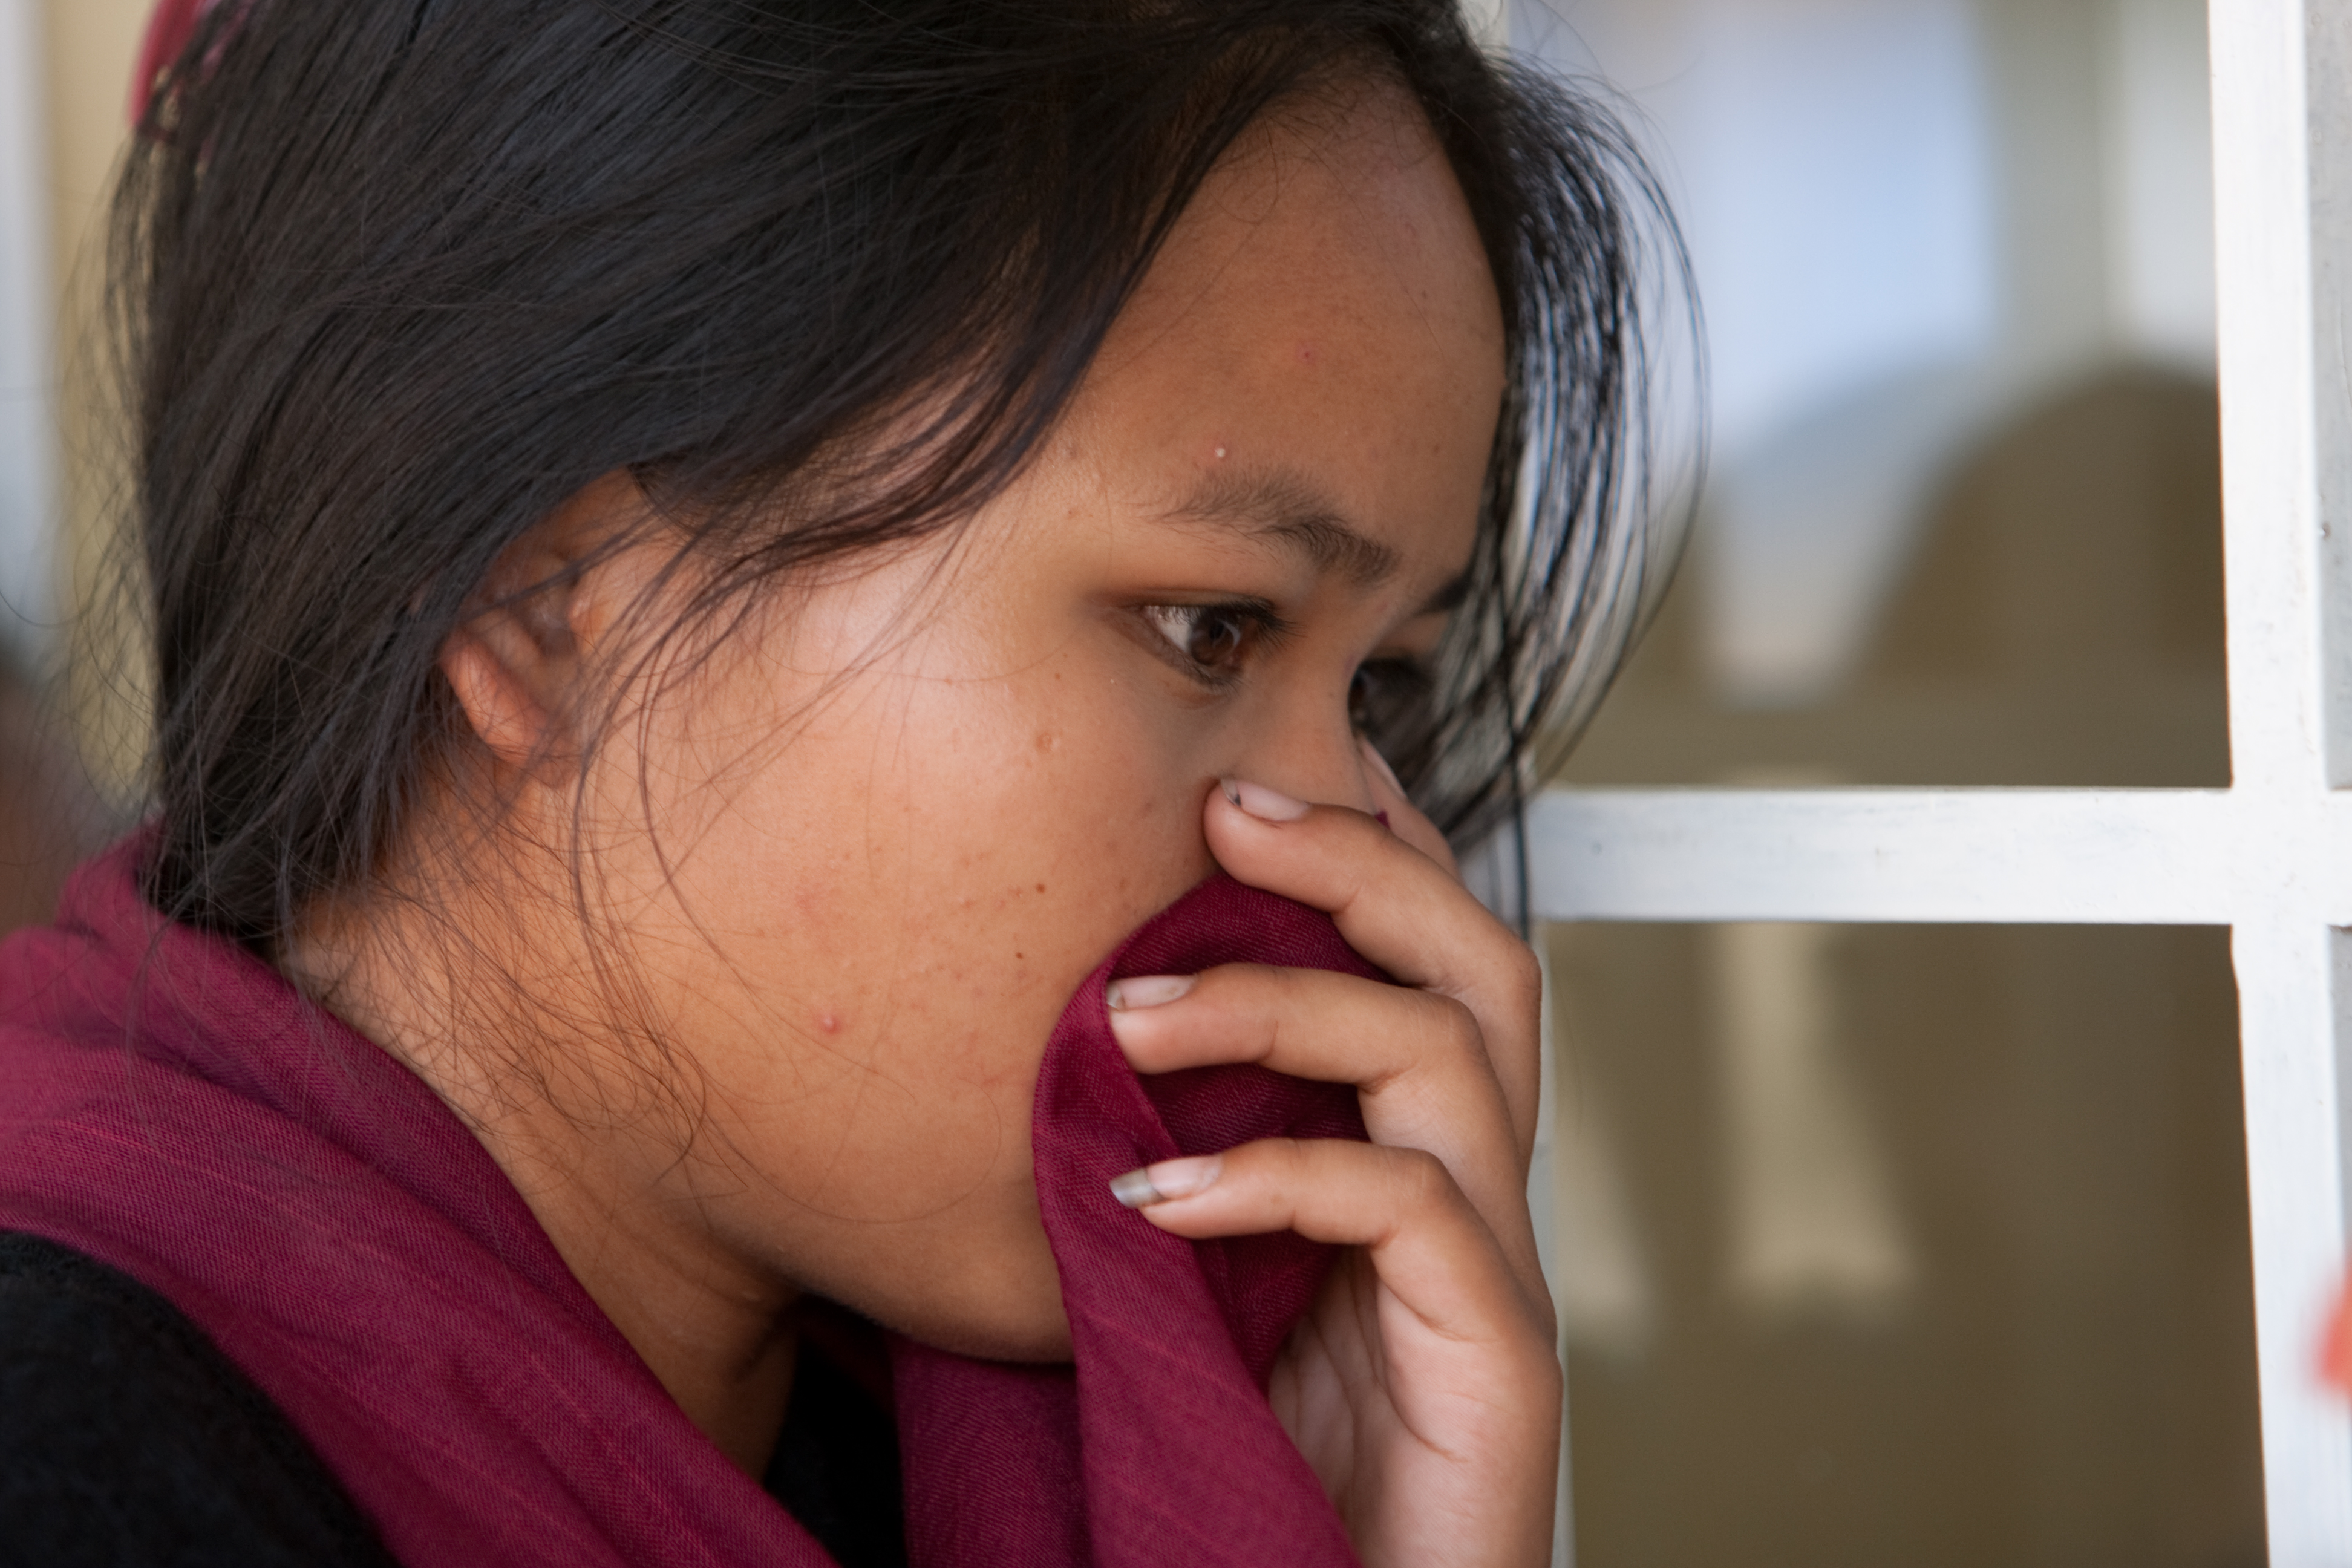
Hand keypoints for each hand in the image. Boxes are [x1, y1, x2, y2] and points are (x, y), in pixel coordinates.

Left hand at [1106, 745, 1559, 1567]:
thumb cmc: (1251, 1465)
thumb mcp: (1198, 1280)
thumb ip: (1178, 1164)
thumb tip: (1063, 1038)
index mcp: (1409, 1159)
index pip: (1421, 956)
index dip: (1360, 843)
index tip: (1241, 780)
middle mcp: (1474, 1192)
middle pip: (1474, 960)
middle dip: (1357, 859)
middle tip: (1221, 809)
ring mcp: (1496, 1272)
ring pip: (1449, 1052)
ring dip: (1282, 1003)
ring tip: (1127, 1021)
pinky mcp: (1501, 1360)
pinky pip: (1411, 1208)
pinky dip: (1279, 1174)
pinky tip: (1158, 1198)